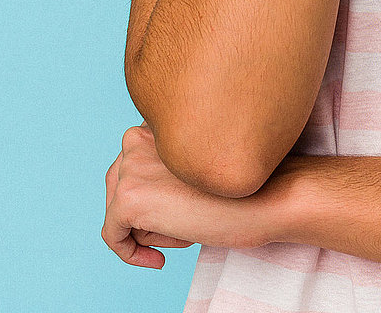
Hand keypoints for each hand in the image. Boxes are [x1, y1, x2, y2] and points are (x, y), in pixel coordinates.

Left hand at [101, 123, 275, 266]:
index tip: (178, 210)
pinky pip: (113, 235)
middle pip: (121, 185)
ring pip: (121, 210)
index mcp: (159, 121)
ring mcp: (132, 166)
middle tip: (185, 222)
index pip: (135, 160)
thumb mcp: (198, 164)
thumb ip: (170, 164)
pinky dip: (130, 253)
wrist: (268, 196)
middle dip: (147, 210)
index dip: (154, 191)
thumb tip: (145, 196)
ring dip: (149, 227)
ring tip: (187, 228)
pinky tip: (159, 259)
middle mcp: (140, 136)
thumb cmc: (244, 182)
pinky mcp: (128, 199)